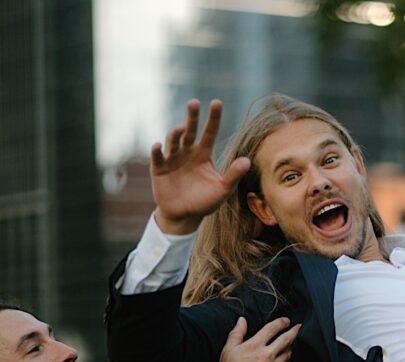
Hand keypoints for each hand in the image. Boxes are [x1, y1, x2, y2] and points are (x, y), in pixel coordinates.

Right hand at [151, 99, 251, 234]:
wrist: (185, 216)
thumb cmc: (205, 202)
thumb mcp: (222, 190)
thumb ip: (233, 175)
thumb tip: (247, 161)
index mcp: (204, 154)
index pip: (210, 132)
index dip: (213, 118)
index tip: (217, 102)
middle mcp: (187, 152)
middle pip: (190, 130)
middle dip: (192, 117)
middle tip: (194, 102)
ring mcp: (172, 159)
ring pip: (173, 140)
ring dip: (176, 133)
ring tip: (181, 128)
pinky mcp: (159, 169)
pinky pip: (157, 157)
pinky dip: (157, 151)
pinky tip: (159, 146)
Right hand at [213, 318, 299, 361]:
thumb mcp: (228, 350)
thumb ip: (237, 333)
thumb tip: (242, 320)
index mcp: (254, 346)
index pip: (272, 328)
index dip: (281, 322)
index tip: (286, 321)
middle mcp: (266, 356)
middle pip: (286, 340)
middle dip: (295, 331)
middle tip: (299, 327)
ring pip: (288, 355)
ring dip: (292, 349)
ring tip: (294, 346)